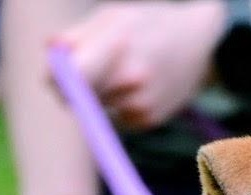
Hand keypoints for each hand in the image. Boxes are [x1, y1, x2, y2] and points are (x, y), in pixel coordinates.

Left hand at [52, 0, 224, 129]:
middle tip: (87, 70)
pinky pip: (116, 117)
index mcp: (117, 49)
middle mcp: (130, 81)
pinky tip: (136, 88)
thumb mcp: (114, 18)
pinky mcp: (148, 120)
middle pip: (78, 98)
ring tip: (122, 73)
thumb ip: (78, 36)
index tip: (53, 75)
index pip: (70, 78)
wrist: (200, 44)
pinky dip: (118, 106)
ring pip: (97, 109)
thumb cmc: (151, 25)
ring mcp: (141, 104)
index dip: (55, 79)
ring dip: (99, 96)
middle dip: (74, 87)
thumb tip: (50, 51)